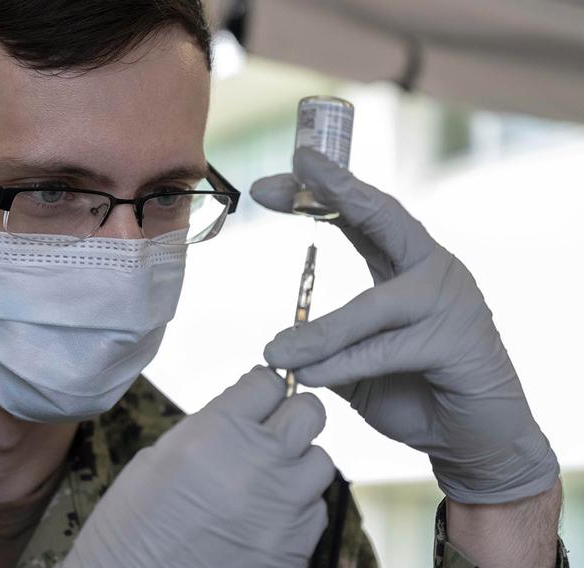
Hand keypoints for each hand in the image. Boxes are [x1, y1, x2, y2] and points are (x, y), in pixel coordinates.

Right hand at [63, 367, 334, 567]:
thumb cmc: (133, 520)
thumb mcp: (162, 454)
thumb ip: (213, 427)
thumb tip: (246, 413)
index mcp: (219, 431)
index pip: (268, 382)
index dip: (260, 388)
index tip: (254, 397)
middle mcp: (260, 463)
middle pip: (309, 411)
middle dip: (290, 415)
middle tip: (271, 430)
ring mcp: (284, 507)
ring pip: (320, 461)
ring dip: (298, 464)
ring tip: (268, 478)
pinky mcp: (295, 547)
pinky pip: (315, 510)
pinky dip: (298, 508)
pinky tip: (267, 515)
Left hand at [252, 148, 558, 504]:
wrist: (470, 440)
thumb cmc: (414, 392)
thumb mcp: (358, 364)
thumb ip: (327, 345)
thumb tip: (278, 346)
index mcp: (408, 265)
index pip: (362, 216)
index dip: (319, 194)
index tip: (271, 183)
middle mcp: (431, 271)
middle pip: (382, 217)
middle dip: (336, 189)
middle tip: (296, 167)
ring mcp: (449, 301)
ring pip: (371, 306)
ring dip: (318, 333)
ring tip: (275, 353)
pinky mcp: (457, 342)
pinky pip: (384, 349)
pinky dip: (341, 363)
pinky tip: (308, 375)